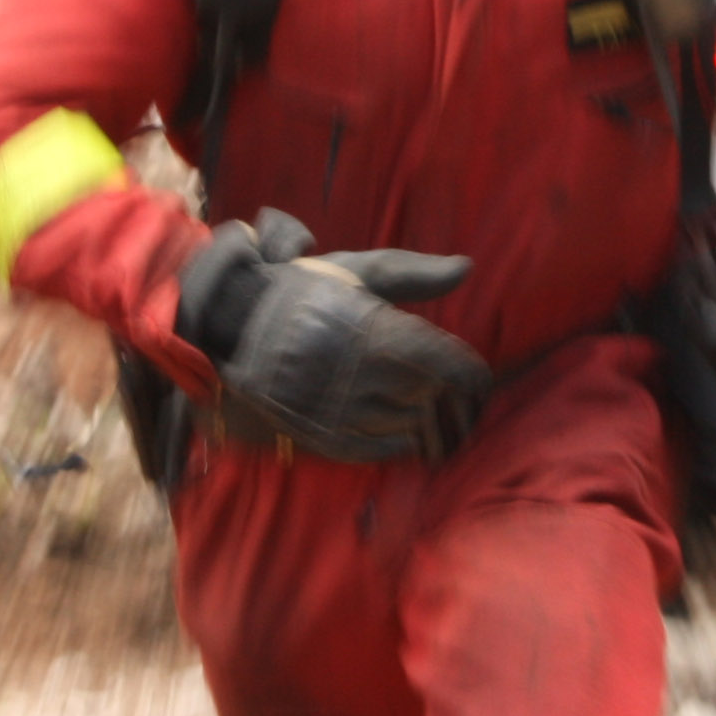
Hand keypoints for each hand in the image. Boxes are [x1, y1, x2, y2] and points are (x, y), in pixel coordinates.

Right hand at [177, 211, 493, 463]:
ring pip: (406, 424)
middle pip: (430, 396)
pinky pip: (375, 448)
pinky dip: (397, 444)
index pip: (441, 360)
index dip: (470, 372)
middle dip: (455, 400)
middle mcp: (358, 371)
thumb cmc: (306, 293)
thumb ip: (413, 274)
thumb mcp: (358, 273)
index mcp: (372, 328)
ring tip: (440, 415)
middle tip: (468, 400)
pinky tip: (408, 435)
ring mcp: (338, 405)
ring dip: (429, 421)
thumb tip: (467, 268)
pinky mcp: (321, 430)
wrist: (235, 327)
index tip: (480, 375)